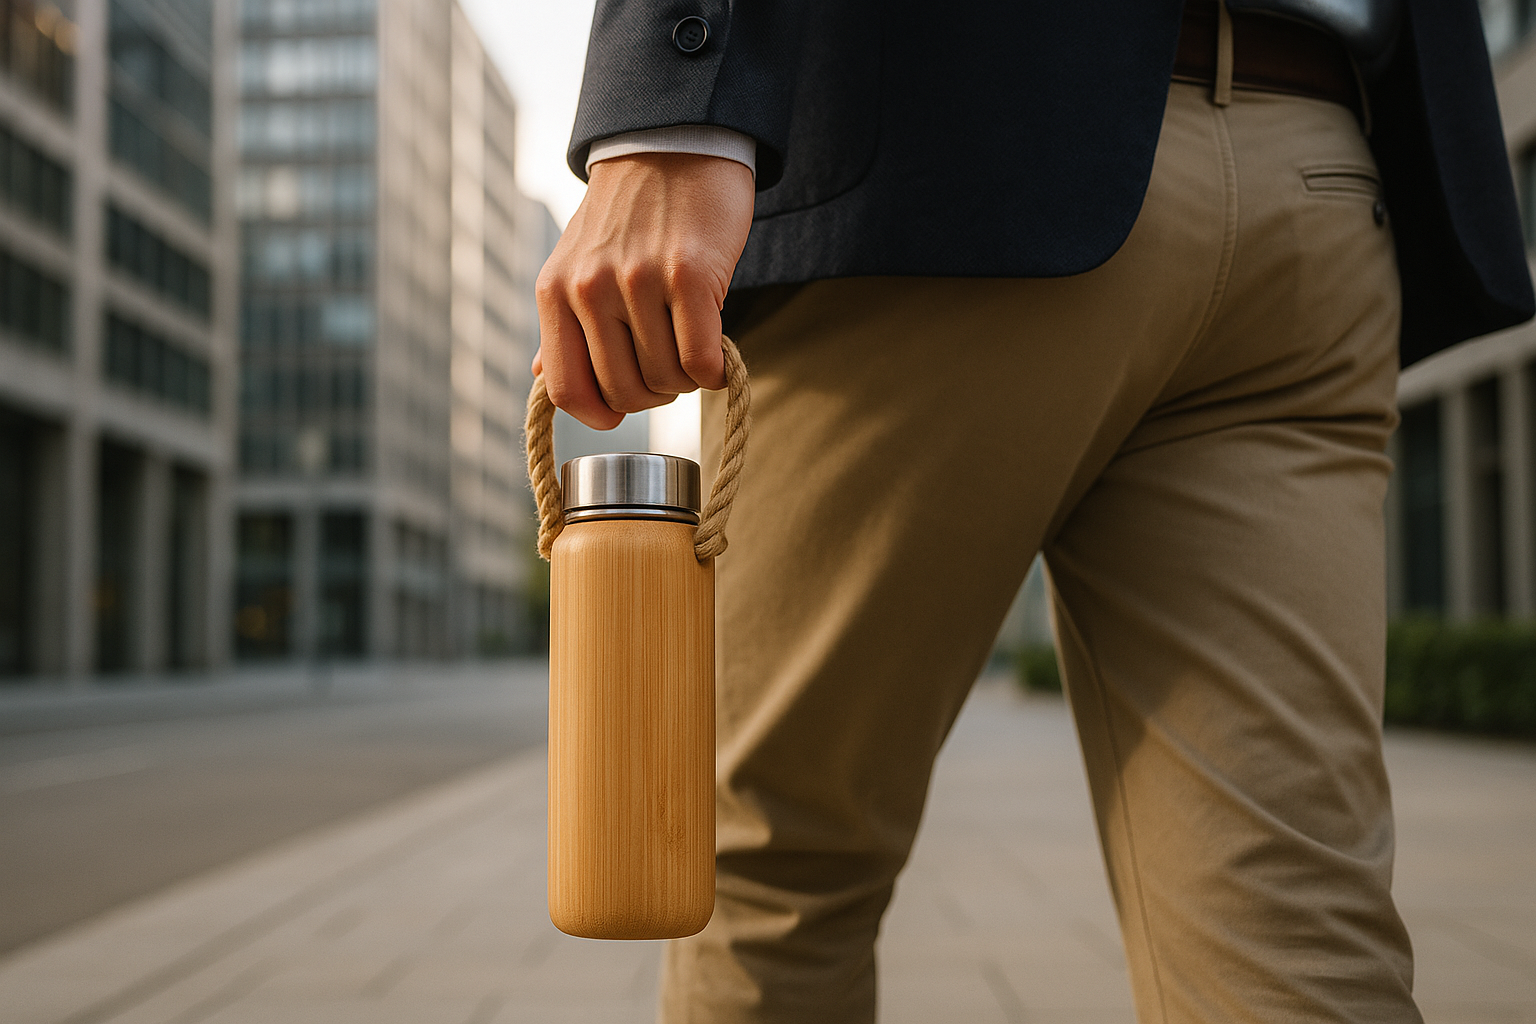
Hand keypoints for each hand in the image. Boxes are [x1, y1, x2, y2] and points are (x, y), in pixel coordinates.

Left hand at [533, 152, 754, 428]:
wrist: (674, 144)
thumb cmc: (631, 213)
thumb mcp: (577, 262)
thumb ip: (562, 324)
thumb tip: (541, 378)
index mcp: (555, 291)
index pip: (566, 390)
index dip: (599, 414)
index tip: (623, 408)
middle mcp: (590, 288)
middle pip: (624, 393)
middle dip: (655, 395)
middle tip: (671, 368)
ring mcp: (639, 281)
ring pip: (667, 380)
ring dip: (687, 381)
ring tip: (693, 348)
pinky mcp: (689, 275)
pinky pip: (700, 361)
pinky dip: (714, 371)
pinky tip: (718, 354)